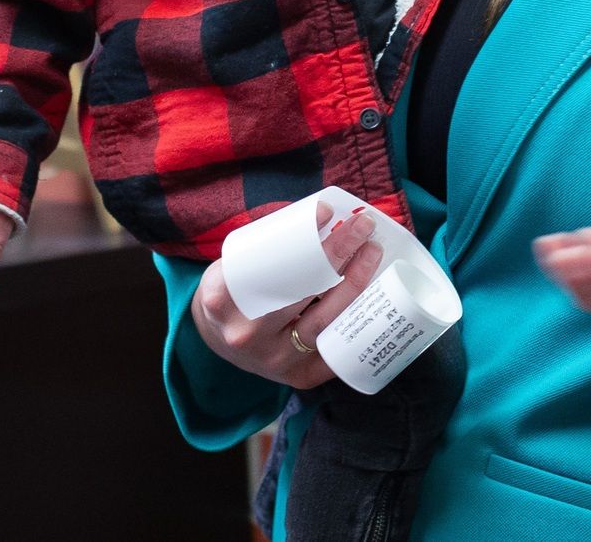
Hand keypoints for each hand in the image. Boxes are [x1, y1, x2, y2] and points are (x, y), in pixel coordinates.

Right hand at [190, 204, 384, 391]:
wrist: (218, 338)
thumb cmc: (234, 289)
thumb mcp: (234, 261)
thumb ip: (270, 242)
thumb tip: (324, 213)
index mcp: (223, 301)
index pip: (273, 269)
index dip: (306, 242)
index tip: (329, 212)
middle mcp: (247, 335)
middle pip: (306, 292)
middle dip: (340, 254)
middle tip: (362, 226)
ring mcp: (274, 361)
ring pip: (326, 321)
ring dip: (356, 284)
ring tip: (371, 252)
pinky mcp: (297, 377)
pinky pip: (335, 351)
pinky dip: (356, 322)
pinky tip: (372, 295)